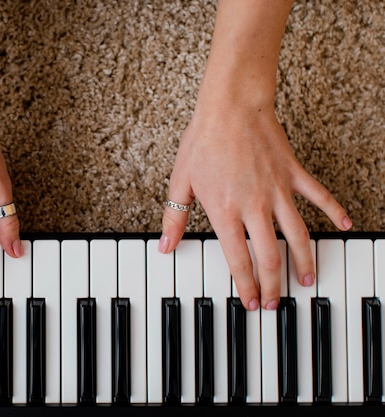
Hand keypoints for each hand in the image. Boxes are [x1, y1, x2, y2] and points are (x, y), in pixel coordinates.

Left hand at [159, 102, 351, 310]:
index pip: (237, 260)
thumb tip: (165, 246)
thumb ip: (175, 218)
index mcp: (224, 211)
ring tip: (306, 279)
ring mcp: (277, 190)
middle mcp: (254, 206)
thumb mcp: (180, 181)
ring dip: (303, 260)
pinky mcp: (293, 173)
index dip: (245, 286)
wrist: (230, 105)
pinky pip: (318, 195)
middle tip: (278, 302)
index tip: (251, 302)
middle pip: (268, 256)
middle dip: (273, 284)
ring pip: (297, 234)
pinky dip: (333, 210)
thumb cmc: (203, 140)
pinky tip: (343, 225)